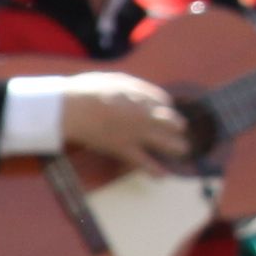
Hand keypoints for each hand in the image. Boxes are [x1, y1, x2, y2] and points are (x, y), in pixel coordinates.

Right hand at [51, 72, 194, 171]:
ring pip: (165, 142)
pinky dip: (154, 170)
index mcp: (142, 96)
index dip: (166, 106)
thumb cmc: (88, 90)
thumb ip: (134, 88)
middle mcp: (145, 115)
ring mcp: (136, 134)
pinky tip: (162, 176)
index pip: (164, 102)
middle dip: (178, 126)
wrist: (72, 109)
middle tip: (181, 129)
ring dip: (176, 147)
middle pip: (171, 122)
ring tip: (183, 150)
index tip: (164, 110)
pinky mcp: (124, 149)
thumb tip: (145, 94)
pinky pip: (144, 162)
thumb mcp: (115, 80)